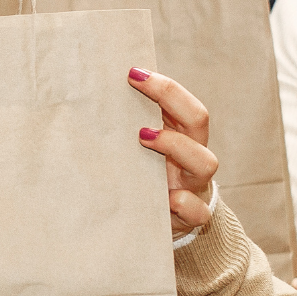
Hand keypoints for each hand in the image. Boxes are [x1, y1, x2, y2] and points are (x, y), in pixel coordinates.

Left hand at [128, 67, 217, 235]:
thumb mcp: (138, 152)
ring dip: (176, 146)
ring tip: (143, 137)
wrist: (159, 222)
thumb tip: (91, 99)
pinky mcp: (188, 217)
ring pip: (205, 162)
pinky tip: (168, 200)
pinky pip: (198, 211)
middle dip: (171, 98)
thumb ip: (126, 129)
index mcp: (181, 135)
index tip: (132, 73)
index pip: (183, 103)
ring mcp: (192, 186)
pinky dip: (186, 204)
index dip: (165, 87)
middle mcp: (190, 156)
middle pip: (198, 120)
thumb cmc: (143, 179)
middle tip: (135, 88)